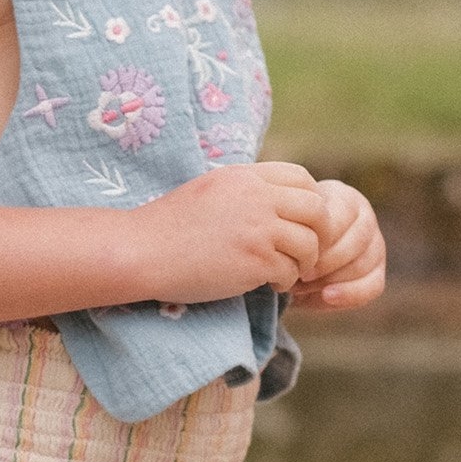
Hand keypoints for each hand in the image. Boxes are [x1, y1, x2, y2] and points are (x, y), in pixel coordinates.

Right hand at [137, 160, 336, 302]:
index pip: (302, 178)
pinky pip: (290, 272)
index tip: (299, 222)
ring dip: (304, 262)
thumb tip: (276, 198)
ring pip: (310, 244)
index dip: (310, 201)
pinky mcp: (254, 261)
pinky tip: (267, 285)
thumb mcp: (210, 189)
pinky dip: (284, 282)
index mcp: (245, 176)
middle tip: (305, 251)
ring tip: (284, 271)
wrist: (142, 250)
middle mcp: (257, 197)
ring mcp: (258, 229)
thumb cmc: (169, 225)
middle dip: (318, 233)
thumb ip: (244, 189)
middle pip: (317, 209)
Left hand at [289, 181, 385, 312]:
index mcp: (345, 199)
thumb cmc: (287, 235)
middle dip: (326, 261)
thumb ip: (293, 228)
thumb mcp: (288, 225)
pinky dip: (351, 294)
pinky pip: (373, 286)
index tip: (296, 252)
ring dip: (333, 278)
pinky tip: (327, 296)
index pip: (342, 216)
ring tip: (303, 285)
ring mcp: (375, 245)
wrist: (290, 253)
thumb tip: (297, 246)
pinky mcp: (378, 271)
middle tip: (300, 273)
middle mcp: (366, 219)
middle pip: (356, 241)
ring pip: (364, 263)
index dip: (321, 238)